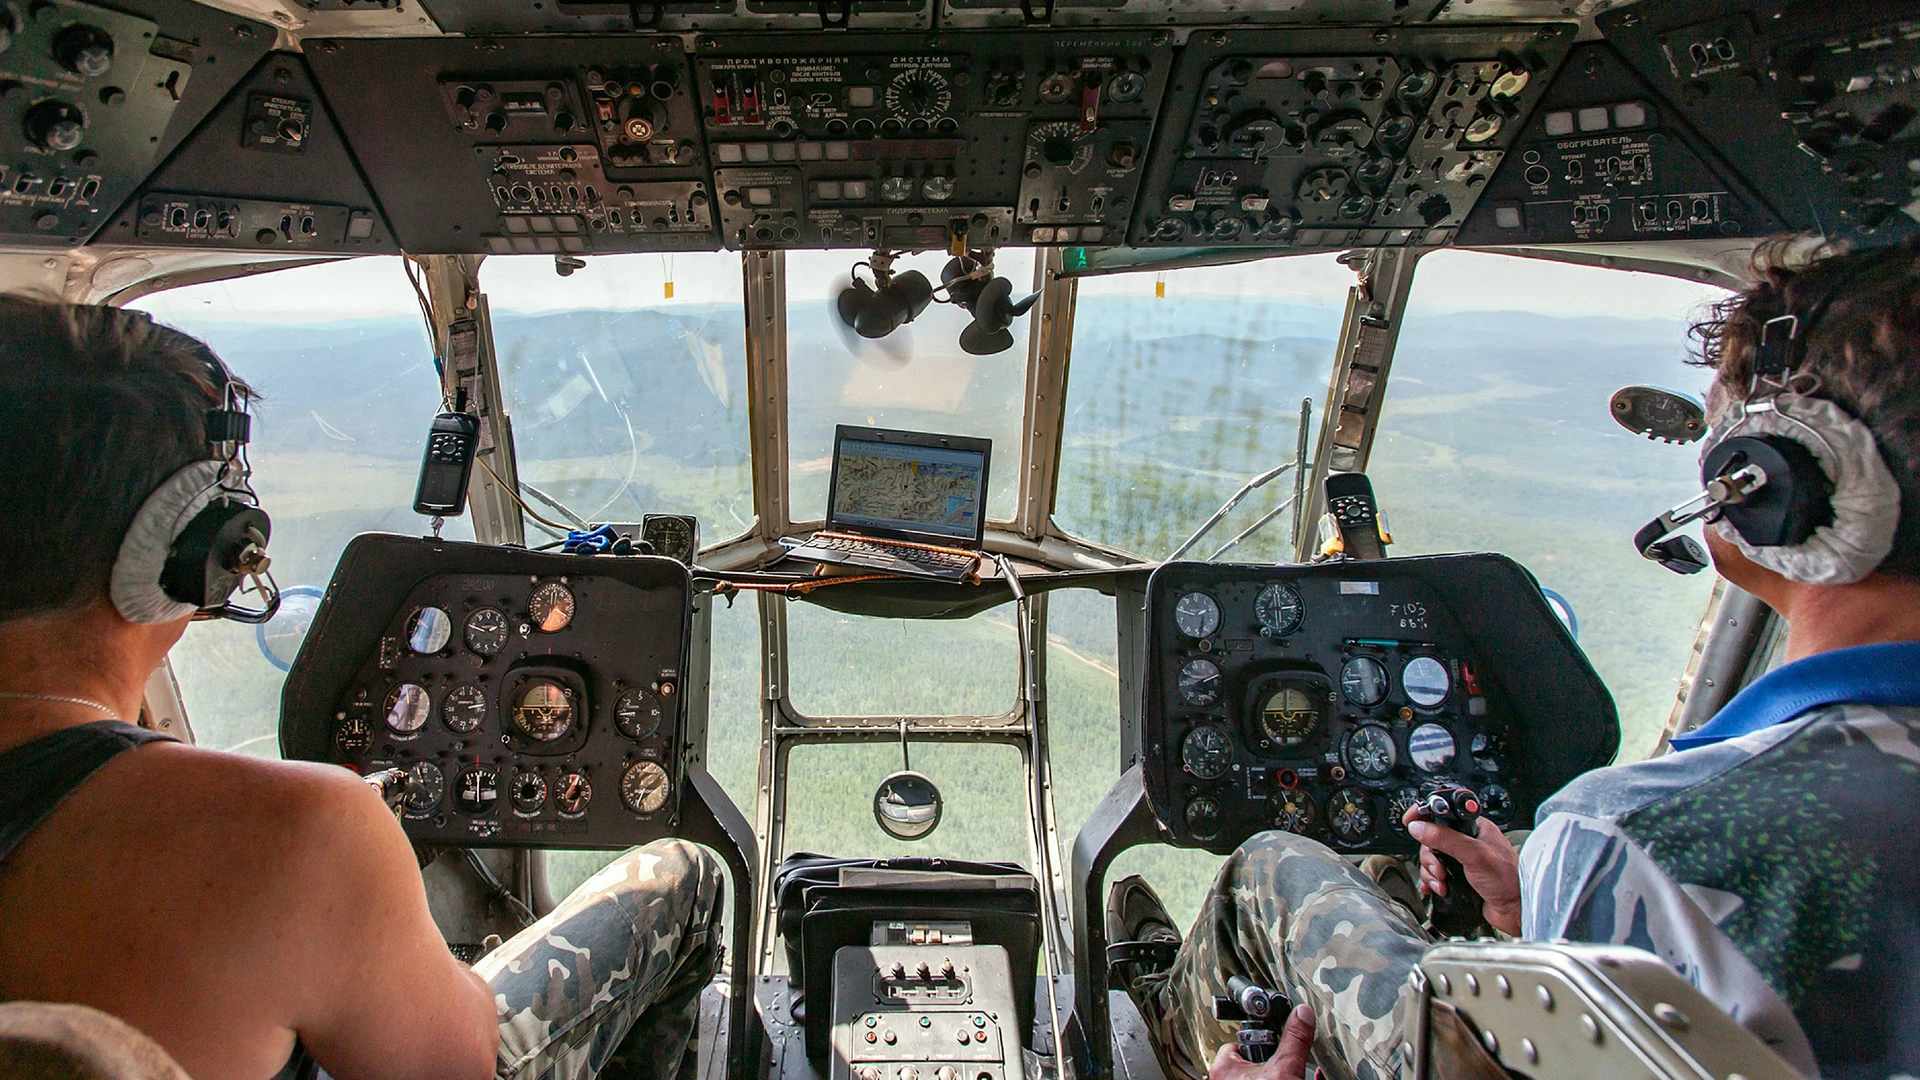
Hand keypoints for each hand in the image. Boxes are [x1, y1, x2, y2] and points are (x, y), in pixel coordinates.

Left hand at [1208, 1005, 1315, 1079]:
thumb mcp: (1285, 1067)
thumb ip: (1294, 1040)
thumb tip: (1302, 1014)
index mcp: (1224, 1068)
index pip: (1238, 1042)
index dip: (1259, 1040)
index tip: (1274, 1038)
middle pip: (1252, 1058)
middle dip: (1273, 1056)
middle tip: (1288, 1056)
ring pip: (1262, 1072)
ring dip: (1284, 1068)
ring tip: (1305, 1068)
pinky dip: (1286, 1078)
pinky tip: (1311, 1077)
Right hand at [1402, 808, 1522, 935]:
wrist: (1516, 910)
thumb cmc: (1508, 880)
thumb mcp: (1475, 854)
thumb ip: (1446, 839)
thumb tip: (1419, 827)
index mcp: (1475, 828)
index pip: (1445, 812)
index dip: (1426, 814)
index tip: (1411, 821)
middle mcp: (1468, 842)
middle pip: (1432, 839)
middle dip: (1430, 856)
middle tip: (1439, 868)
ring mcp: (1463, 860)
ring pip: (1432, 859)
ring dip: (1431, 872)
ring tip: (1442, 882)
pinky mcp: (1459, 877)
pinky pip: (1435, 875)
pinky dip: (1432, 882)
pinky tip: (1438, 888)